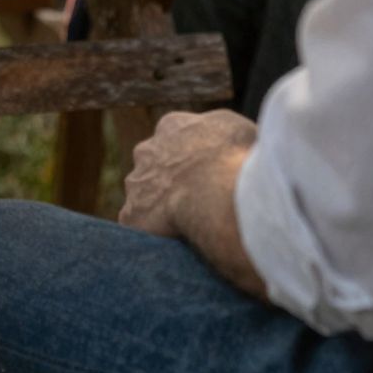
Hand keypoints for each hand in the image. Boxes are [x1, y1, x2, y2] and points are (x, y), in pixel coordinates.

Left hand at [119, 109, 255, 240]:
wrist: (214, 191)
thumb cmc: (234, 159)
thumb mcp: (240, 130)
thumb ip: (226, 134)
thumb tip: (233, 144)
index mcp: (172, 126)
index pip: (173, 136)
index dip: (189, 156)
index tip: (204, 172)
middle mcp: (147, 151)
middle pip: (153, 165)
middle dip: (168, 179)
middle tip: (195, 200)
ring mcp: (136, 183)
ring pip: (143, 196)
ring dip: (159, 208)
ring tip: (187, 227)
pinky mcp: (132, 216)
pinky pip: (139, 226)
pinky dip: (153, 234)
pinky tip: (173, 245)